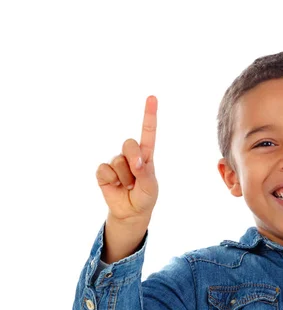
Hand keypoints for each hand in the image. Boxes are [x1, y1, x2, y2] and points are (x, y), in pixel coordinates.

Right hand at [96, 96, 158, 222]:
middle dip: (134, 160)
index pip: (148, 132)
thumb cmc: (145, 197)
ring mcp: (116, 162)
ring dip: (125, 178)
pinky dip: (112, 180)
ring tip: (129, 186)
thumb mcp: (150, 186)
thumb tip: (136, 161)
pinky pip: (105, 170)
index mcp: (146, 155)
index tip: (152, 97)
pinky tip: (116, 186)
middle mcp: (131, 155)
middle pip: (130, 144)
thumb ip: (145, 172)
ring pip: (118, 161)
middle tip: (137, 175)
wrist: (131, 212)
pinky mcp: (104, 172)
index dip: (149, 115)